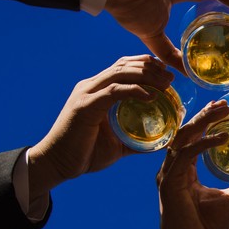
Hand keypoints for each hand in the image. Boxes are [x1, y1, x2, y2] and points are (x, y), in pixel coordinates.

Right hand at [27, 56, 172, 198]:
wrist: (57, 164)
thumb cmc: (85, 154)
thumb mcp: (117, 144)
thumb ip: (136, 139)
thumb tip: (161, 142)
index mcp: (97, 91)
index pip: (122, 67)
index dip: (145, 64)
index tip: (166, 72)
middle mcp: (91, 87)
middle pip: (124, 65)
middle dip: (150, 67)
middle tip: (171, 76)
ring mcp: (86, 94)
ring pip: (120, 73)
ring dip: (146, 75)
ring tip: (166, 84)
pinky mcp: (85, 106)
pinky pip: (114, 91)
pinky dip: (134, 91)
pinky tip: (151, 96)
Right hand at [154, 101, 228, 228]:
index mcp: (185, 171)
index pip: (193, 138)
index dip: (206, 121)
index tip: (224, 108)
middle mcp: (174, 170)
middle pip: (186, 132)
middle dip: (205, 116)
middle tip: (225, 103)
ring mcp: (169, 176)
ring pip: (183, 138)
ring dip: (203, 122)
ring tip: (223, 111)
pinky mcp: (169, 185)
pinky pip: (186, 156)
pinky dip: (204, 144)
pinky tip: (223, 138)